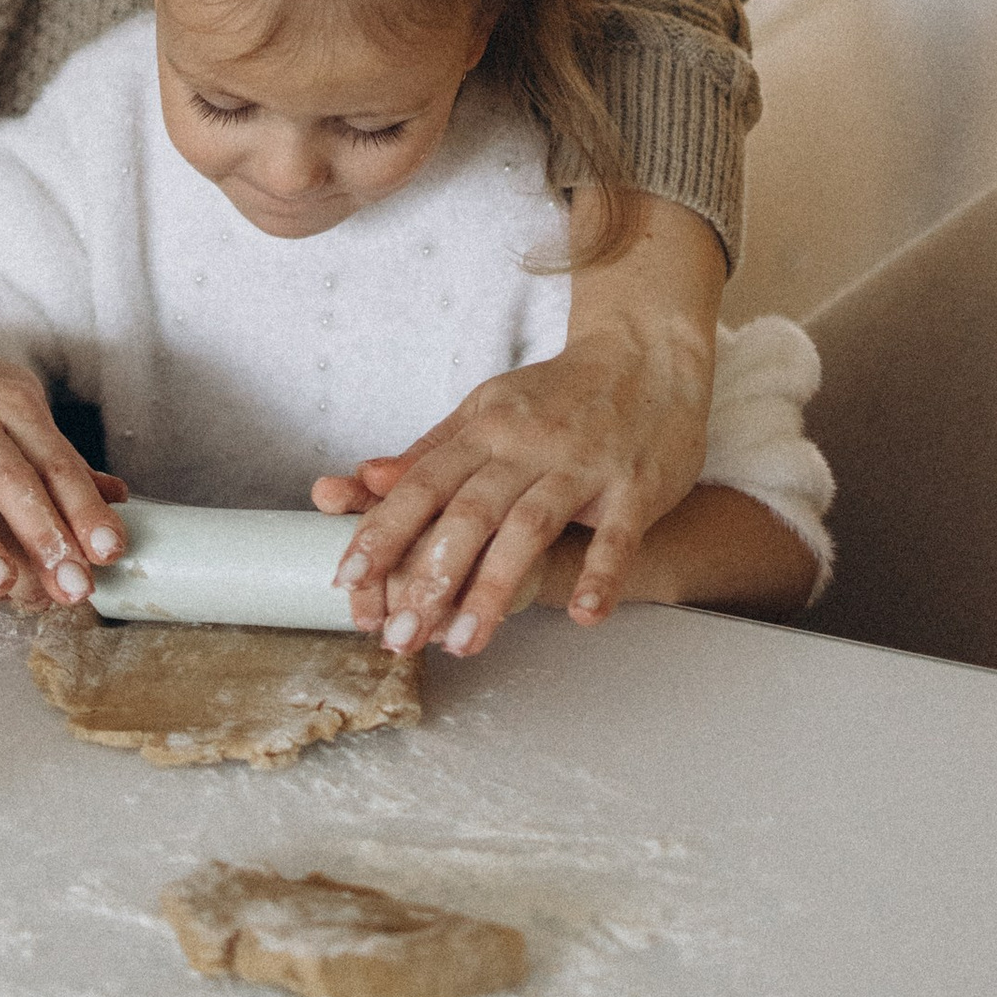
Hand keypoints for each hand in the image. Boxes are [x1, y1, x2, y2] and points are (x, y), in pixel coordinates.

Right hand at [0, 294, 125, 611]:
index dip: (83, 509)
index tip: (108, 552)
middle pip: (7, 477)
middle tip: (71, 587)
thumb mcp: (11, 409)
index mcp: (8, 400)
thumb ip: (57, 458)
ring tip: (0, 586)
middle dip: (42, 535)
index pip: (54, 460)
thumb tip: (117, 499)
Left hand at [314, 195, 724, 657]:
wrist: (648, 353)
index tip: (348, 579)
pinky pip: (616, 534)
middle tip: (400, 636)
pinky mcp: (635, 485)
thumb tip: (366, 479)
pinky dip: (600, 574)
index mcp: (485, 429)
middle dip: (430, 576)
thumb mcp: (489, 409)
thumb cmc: (559, 395)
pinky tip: (581, 615)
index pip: (423, 484)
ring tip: (463, 643)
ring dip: (494, 588)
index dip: (383, 530)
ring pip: (529, 527)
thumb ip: (432, 450)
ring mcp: (582, 466)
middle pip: (468, 513)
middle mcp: (526, 446)